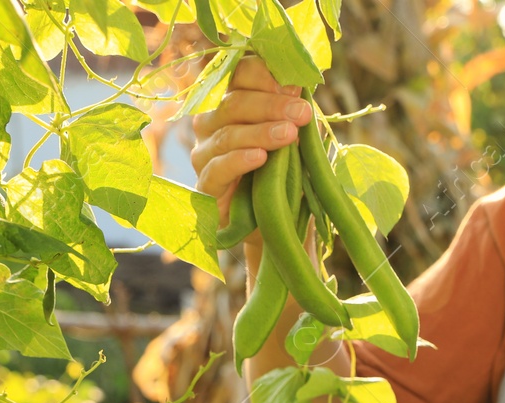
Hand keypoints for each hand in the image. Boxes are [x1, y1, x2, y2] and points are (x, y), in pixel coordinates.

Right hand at [190, 57, 313, 230]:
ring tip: (290, 134)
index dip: (262, 76)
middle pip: (232, 104)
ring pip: (226, 135)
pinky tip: (260, 158)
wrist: (270, 224)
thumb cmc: (281, 173)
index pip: (236, 76)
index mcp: (229, 103)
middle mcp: (210, 125)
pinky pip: (217, 169)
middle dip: (270, 105)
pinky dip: (239, 161)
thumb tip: (300, 86)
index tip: (294, 86)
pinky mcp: (204, 187)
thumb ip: (291, 114)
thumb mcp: (291, 140)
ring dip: (260, 132)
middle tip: (301, 113)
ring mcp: (203, 155)